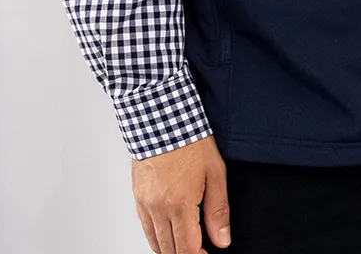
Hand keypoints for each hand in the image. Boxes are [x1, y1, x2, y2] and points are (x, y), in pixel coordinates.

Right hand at [132, 134, 231, 253]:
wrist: (161, 119)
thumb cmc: (189, 140)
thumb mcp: (215, 173)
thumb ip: (218, 210)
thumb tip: (222, 239)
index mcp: (179, 204)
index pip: (186, 249)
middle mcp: (158, 207)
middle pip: (169, 250)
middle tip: (200, 249)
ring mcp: (145, 203)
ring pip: (155, 242)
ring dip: (170, 249)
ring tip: (186, 244)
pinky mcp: (137, 196)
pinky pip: (145, 227)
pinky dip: (156, 237)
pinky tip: (168, 234)